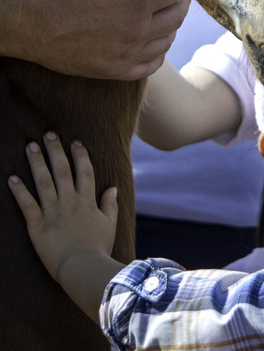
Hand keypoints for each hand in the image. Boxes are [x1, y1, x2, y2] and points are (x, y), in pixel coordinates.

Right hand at [3, 0, 190, 78]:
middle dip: (178, 2)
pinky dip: (158, 52)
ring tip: (159, 13)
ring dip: (170, 25)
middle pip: (177, 16)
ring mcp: (128, 55)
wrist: (29, 23)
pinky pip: (152, 65)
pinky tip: (150, 40)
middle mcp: (138, 32)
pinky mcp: (116, 71)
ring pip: (168, 40)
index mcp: (136, 3)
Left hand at [8, 133, 116, 283]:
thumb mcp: (109, 225)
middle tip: (48, 134)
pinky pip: (27, 205)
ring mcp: (53, 213)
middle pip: (62, 171)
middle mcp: (70, 202)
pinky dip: (19, 191)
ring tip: (30, 146)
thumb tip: (112, 187)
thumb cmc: (98, 248)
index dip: (80, 155)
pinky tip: (12, 178)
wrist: (83, 269)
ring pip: (43, 182)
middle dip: (55, 151)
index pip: (84, 172)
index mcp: (87, 202)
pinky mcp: (38, 226)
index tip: (75, 141)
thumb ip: (110, 205)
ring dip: (36, 163)